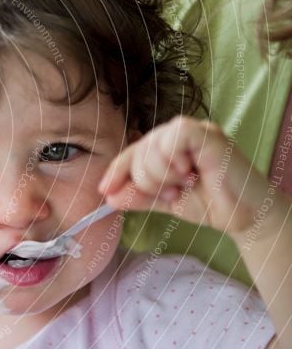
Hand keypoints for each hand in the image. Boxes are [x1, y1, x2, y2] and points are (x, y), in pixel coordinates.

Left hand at [97, 115, 274, 238]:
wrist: (244, 216)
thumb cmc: (208, 203)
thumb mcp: (164, 202)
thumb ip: (138, 196)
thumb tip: (108, 195)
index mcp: (164, 147)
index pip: (130, 153)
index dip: (116, 171)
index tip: (105, 190)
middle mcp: (177, 135)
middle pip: (138, 150)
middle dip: (146, 180)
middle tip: (172, 194)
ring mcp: (194, 132)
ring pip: (153, 144)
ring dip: (161, 174)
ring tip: (185, 185)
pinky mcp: (208, 134)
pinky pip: (175, 136)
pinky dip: (174, 158)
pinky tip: (189, 172)